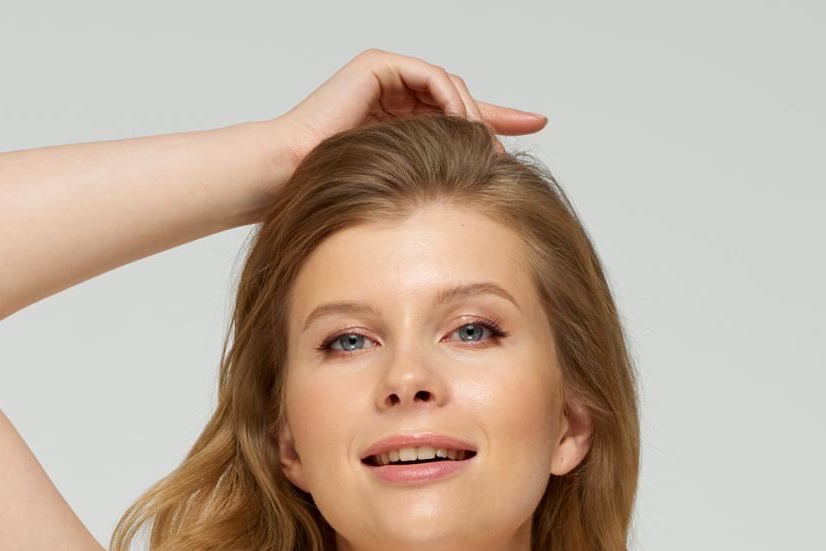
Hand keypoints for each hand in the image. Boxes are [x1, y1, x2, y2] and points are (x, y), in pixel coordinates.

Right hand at [271, 47, 546, 175]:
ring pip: (448, 89)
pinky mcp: (379, 67)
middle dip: (494, 119)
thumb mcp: (399, 193)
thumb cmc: (333, 198)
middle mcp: (395, 97)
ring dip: (471, 116)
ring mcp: (386, 78)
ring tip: (485, 147)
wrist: (289, 178)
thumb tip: (473, 207)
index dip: (497, 123)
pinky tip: (461, 126)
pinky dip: (450, 100)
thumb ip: (432, 187)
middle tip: (521, 138)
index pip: (456, 119)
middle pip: (459, 101)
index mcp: (399, 125)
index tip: (536, 126)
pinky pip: (430, 78)